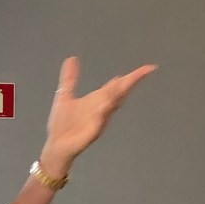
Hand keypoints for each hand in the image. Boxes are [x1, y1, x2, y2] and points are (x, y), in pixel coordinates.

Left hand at [41, 56, 156, 176]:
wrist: (57, 145)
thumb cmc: (63, 124)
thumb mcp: (65, 96)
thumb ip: (70, 78)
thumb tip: (72, 58)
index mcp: (98, 99)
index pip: (118, 85)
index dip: (132, 77)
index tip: (147, 68)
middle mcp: (102, 108)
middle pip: (120, 92)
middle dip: (131, 82)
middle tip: (145, 71)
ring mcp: (100, 120)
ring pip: (112, 105)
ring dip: (117, 94)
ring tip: (123, 80)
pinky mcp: (93, 132)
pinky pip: (100, 120)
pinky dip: (103, 112)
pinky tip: (105, 104)